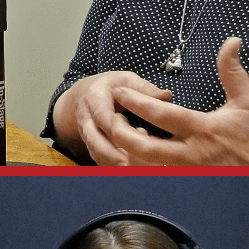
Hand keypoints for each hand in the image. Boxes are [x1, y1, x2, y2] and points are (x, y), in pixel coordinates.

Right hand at [53, 72, 173, 164]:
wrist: (81, 96)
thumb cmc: (108, 87)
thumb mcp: (125, 79)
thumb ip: (144, 89)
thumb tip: (166, 95)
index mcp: (95, 99)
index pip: (103, 116)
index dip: (117, 129)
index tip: (135, 137)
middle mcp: (87, 118)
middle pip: (94, 140)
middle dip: (110, 154)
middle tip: (129, 165)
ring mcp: (86, 133)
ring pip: (95, 152)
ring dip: (111, 162)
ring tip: (132, 168)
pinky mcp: (90, 144)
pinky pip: (97, 158)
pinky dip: (111, 165)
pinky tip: (128, 168)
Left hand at [109, 38, 248, 164]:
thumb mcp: (248, 100)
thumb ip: (232, 71)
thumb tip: (231, 42)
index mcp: (202, 129)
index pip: (162, 115)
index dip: (138, 102)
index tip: (120, 91)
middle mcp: (191, 153)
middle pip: (144, 148)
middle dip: (121, 133)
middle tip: (110, 118)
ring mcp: (187, 171)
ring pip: (146, 166)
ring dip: (128, 152)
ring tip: (117, 136)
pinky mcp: (187, 181)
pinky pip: (156, 175)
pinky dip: (141, 166)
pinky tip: (133, 155)